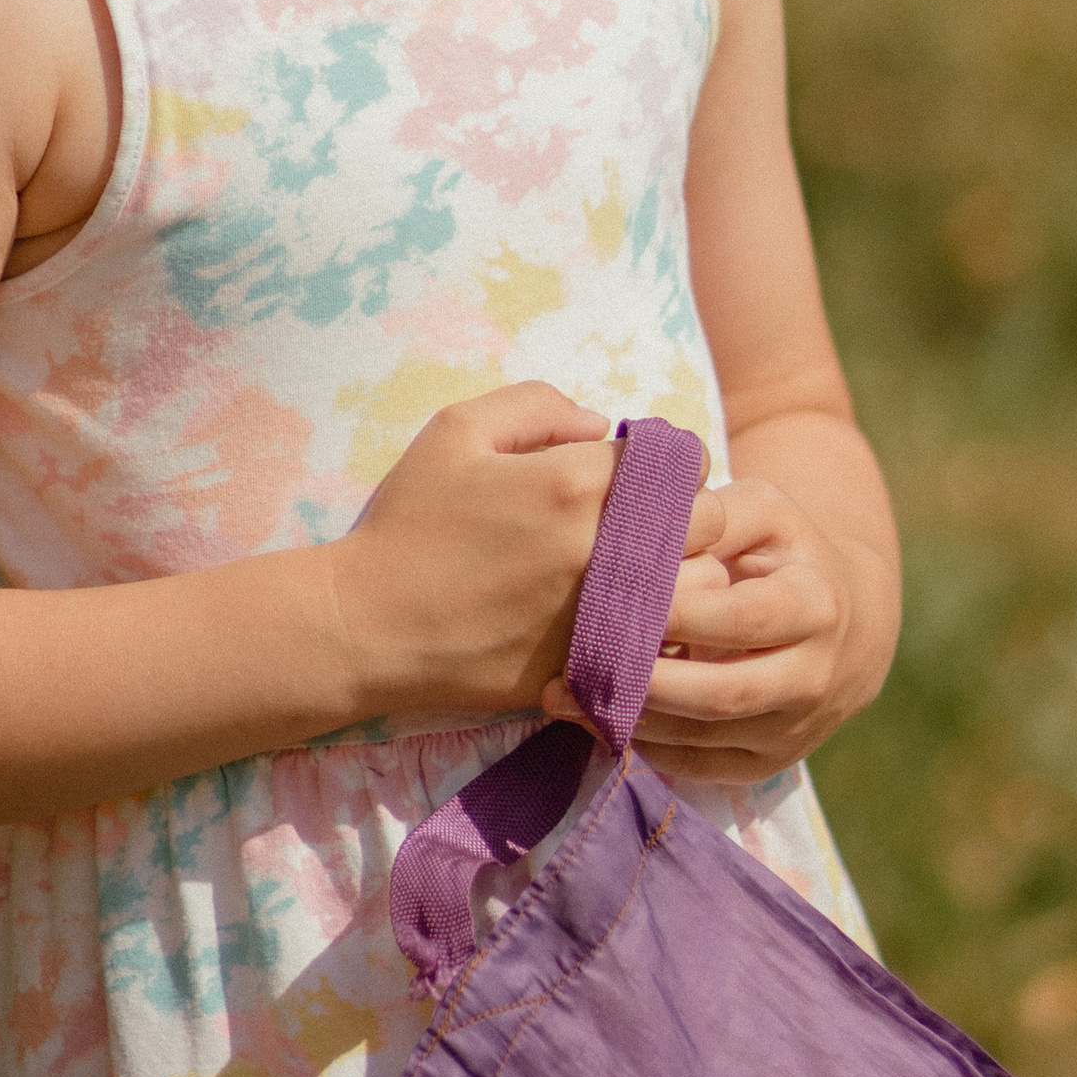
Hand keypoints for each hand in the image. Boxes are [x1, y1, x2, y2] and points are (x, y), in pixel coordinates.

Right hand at [330, 383, 724, 727]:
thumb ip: (540, 405)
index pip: (685, 463)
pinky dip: (659, 633)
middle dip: (692, 517)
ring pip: (699, 592)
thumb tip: (601, 424)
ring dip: (687, 577)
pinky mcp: (593, 670)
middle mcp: (604, 550)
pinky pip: (664, 648)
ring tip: (649, 575)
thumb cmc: (410, 522)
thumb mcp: (457, 430)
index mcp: (577, 484)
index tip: (647, 477)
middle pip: (708, 525)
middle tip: (655, 524)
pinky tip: (625, 623)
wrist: (368, 628)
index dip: (675, 465)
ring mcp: (603, 617)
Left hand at [543, 473, 881, 783]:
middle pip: (721, 694)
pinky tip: (604, 718)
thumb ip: (712, 515)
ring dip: (632, 720)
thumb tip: (650, 531)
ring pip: (703, 739)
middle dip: (644, 683)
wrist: (847, 625)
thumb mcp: (765, 514)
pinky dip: (648, 746)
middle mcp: (813, 676)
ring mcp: (794, 730)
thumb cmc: (786, 554)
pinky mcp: (769, 763)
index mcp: (815, 606)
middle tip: (572, 666)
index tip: (614, 600)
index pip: (742, 620)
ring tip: (566, 697)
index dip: (678, 616)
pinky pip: (700, 767)